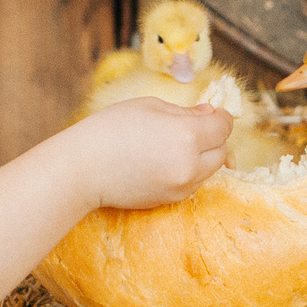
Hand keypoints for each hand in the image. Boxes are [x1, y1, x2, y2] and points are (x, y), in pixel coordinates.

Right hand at [75, 97, 230, 209]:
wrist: (82, 170)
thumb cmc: (109, 130)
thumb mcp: (149, 106)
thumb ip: (184, 112)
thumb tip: (208, 114)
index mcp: (187, 136)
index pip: (224, 127)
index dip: (220, 116)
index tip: (211, 112)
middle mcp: (190, 165)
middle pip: (222, 151)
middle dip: (213, 137)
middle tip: (192, 127)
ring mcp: (181, 187)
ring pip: (209, 170)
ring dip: (202, 156)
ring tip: (173, 144)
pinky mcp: (171, 200)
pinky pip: (192, 183)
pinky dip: (187, 171)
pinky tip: (163, 161)